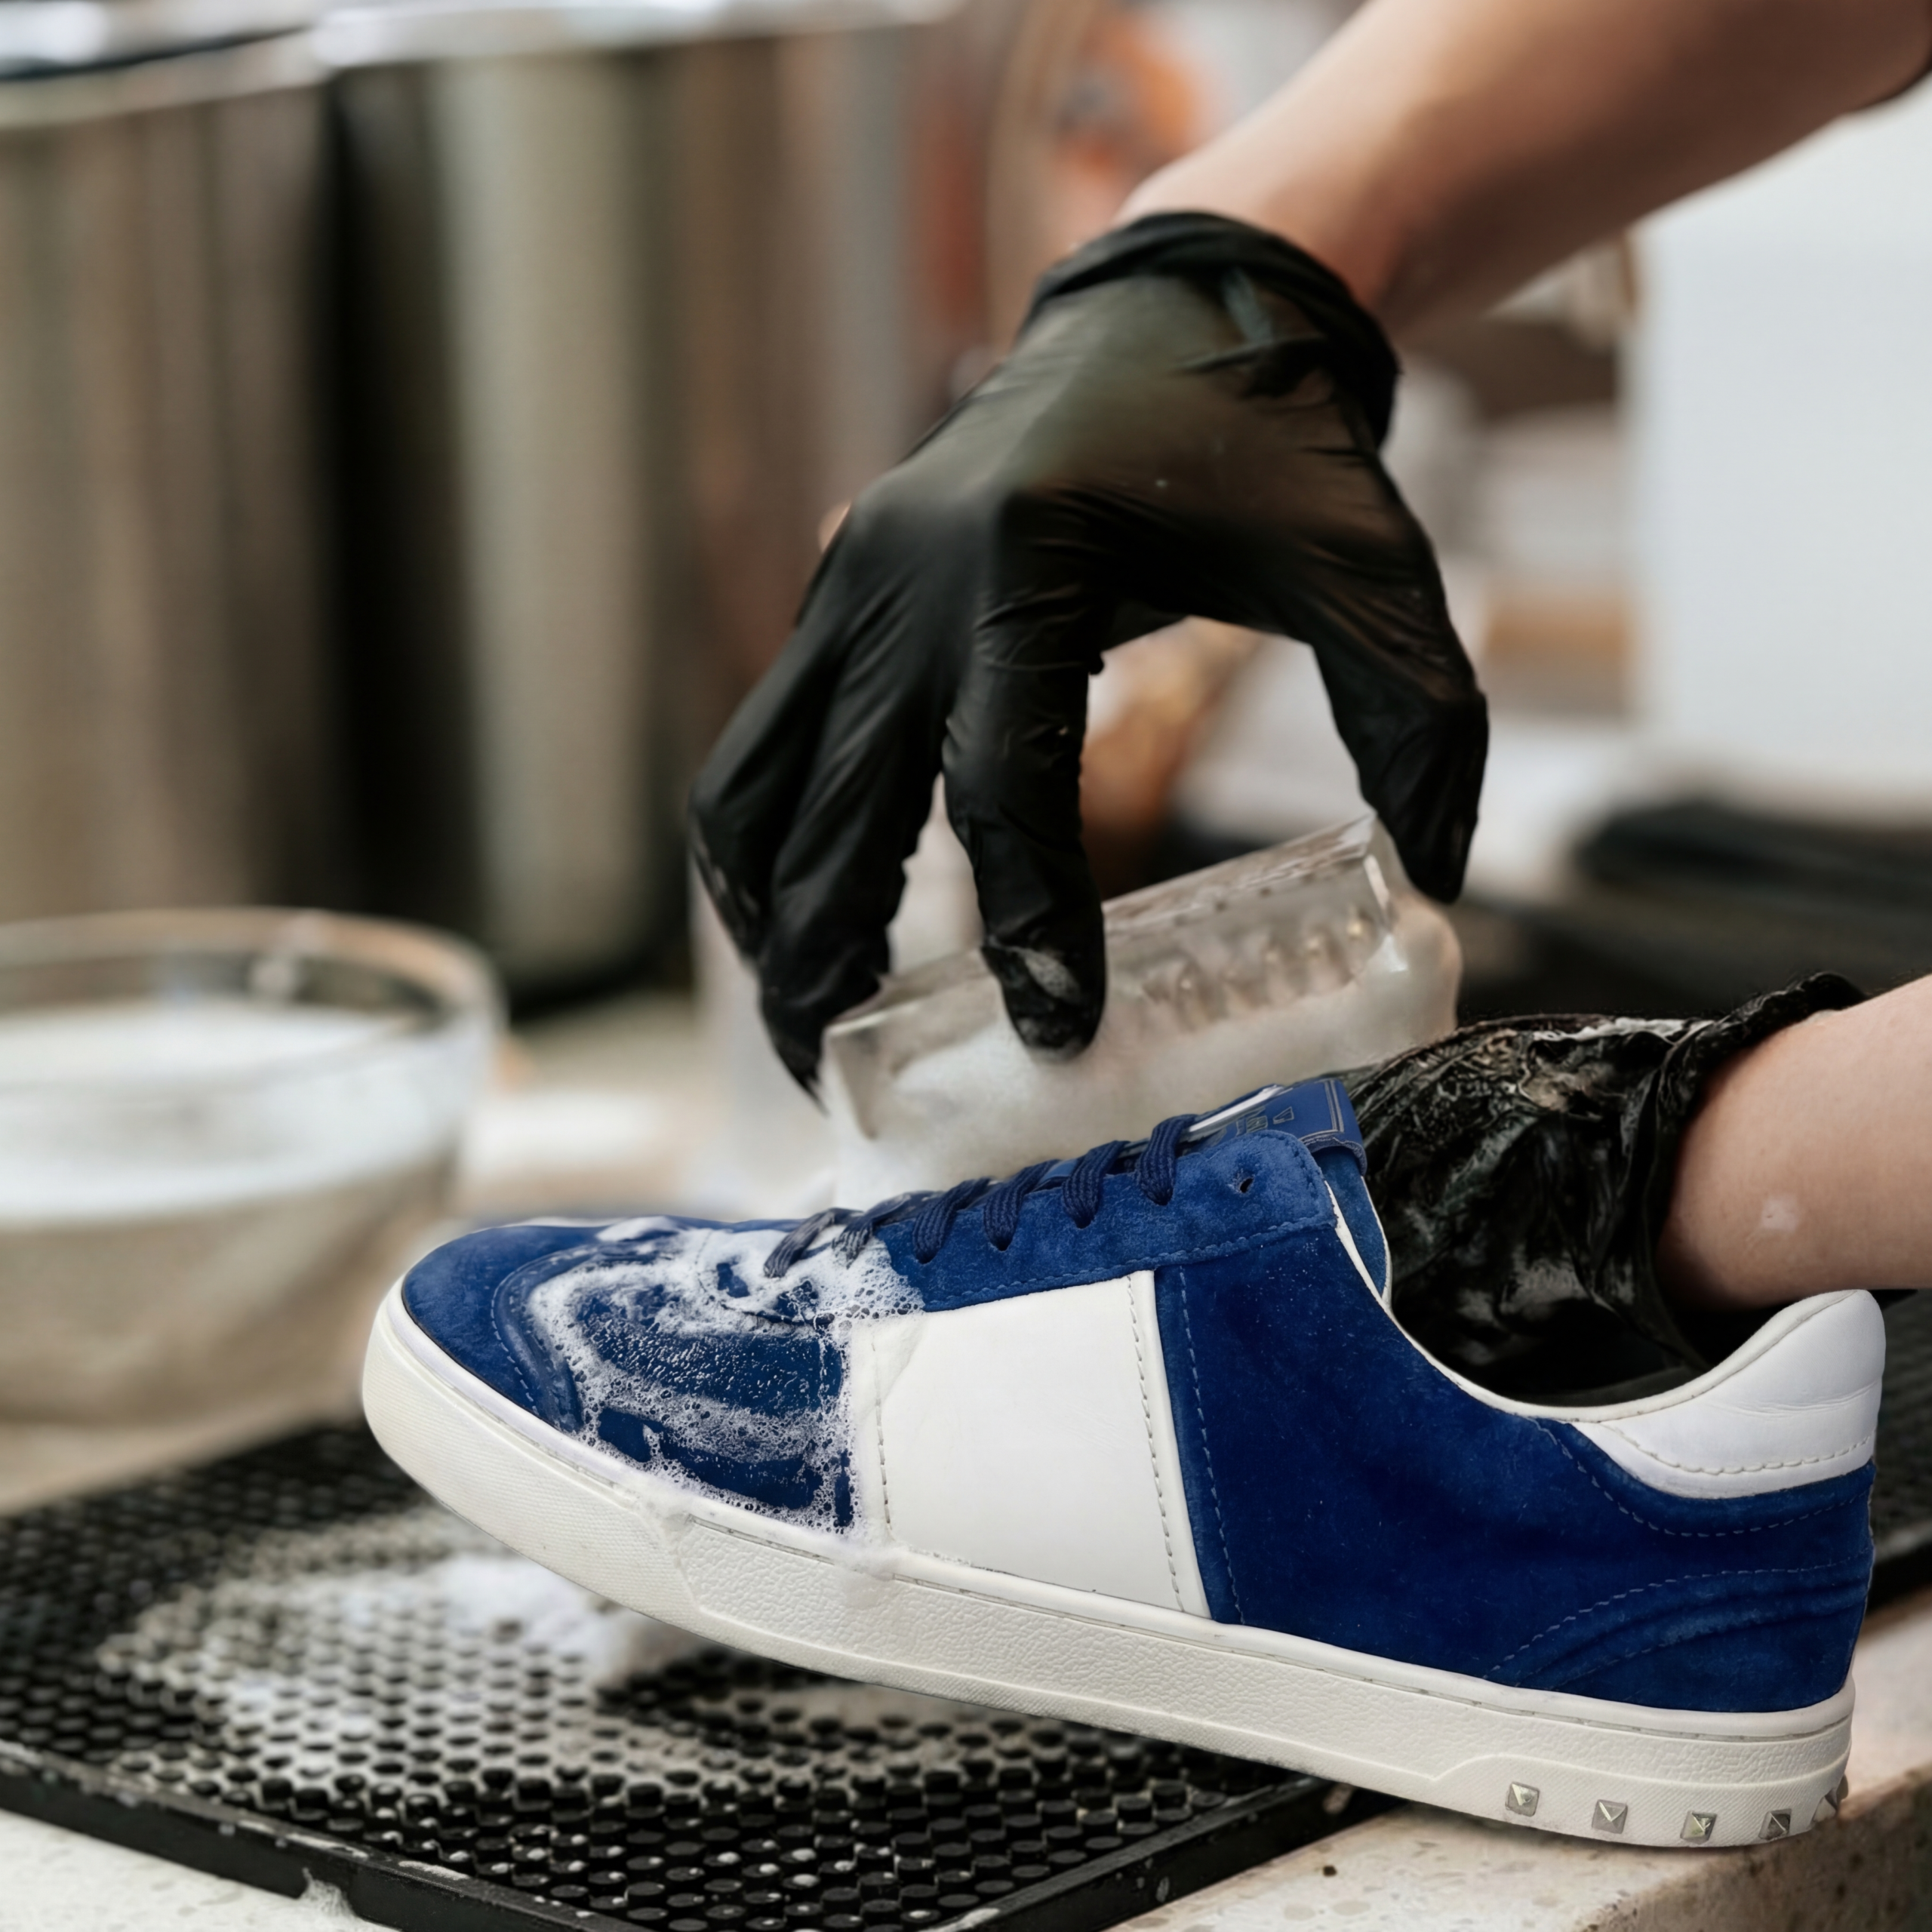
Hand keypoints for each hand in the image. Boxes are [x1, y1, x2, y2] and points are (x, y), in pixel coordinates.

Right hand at [690, 212, 1487, 1088]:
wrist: (1168, 309)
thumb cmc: (1265, 440)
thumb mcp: (1367, 560)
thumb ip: (1419, 712)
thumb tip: (1442, 872)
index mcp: (1026, 563)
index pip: (1002, 781)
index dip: (1026, 923)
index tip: (1056, 1030)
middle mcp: (905, 579)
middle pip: (834, 812)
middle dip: (830, 962)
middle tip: (845, 1082)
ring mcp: (851, 585)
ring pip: (754, 784)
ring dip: (767, 913)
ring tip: (812, 1021)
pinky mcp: (838, 598)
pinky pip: (766, 743)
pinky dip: (769, 843)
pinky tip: (810, 919)